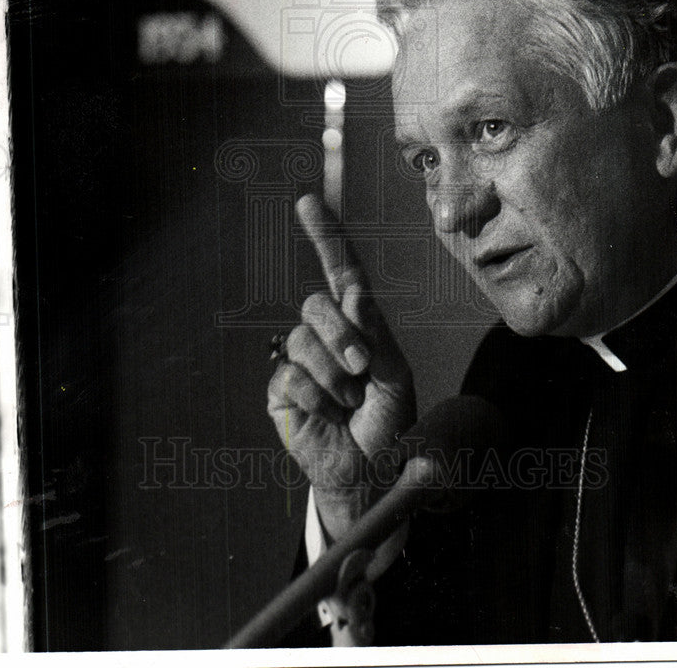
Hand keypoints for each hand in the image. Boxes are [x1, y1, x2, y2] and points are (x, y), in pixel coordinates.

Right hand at [267, 194, 415, 540]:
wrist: (368, 474)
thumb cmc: (388, 424)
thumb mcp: (396, 378)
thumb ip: (377, 336)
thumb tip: (354, 296)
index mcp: (359, 324)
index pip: (340, 271)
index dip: (325, 236)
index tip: (308, 202)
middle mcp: (326, 335)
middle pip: (317, 305)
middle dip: (343, 337)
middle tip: (362, 371)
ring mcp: (299, 360)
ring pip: (303, 342)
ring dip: (333, 378)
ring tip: (349, 404)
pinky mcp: (280, 388)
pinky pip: (291, 377)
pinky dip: (317, 399)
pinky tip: (328, 416)